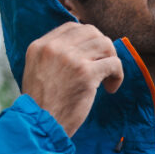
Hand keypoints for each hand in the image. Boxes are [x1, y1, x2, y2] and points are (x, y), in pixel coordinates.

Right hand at [21, 23, 123, 137]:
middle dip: (102, 47)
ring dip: (112, 60)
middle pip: (91, 32)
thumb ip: (53, 56)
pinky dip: (117, 75)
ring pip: (105, 44)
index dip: (87, 38)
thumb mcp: (37, 71)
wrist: (40, 126)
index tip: (92, 55)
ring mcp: (71, 59)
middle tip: (103, 66)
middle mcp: (54, 48)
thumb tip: (81, 46)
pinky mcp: (86, 73)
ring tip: (107, 78)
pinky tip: (111, 88)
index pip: (71, 27)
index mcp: (40, 46)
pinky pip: (114, 63)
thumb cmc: (41, 105)